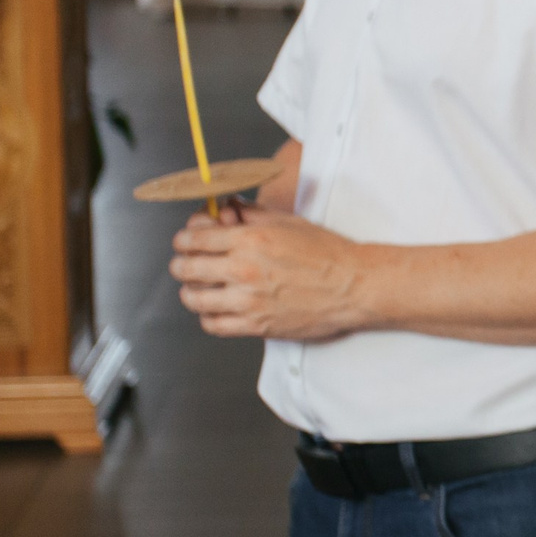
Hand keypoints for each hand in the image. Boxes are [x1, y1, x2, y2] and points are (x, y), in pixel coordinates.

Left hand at [170, 205, 368, 339]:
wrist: (354, 285)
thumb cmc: (327, 254)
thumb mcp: (287, 222)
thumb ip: (250, 215)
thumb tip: (225, 210)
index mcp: (250, 240)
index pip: (194, 239)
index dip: (183, 239)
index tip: (185, 242)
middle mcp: (244, 270)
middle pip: (187, 268)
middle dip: (181, 264)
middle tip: (185, 264)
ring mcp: (248, 301)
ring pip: (194, 299)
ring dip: (191, 291)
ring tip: (197, 288)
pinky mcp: (256, 325)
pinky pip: (213, 325)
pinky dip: (207, 317)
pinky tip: (216, 309)